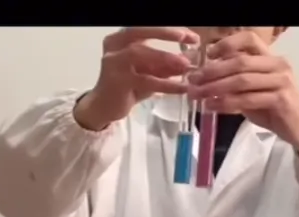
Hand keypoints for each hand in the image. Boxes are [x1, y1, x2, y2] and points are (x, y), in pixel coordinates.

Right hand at [75, 27, 199, 130]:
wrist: (106, 107)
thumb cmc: (128, 87)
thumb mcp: (150, 73)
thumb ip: (166, 65)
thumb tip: (189, 60)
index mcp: (122, 38)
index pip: (146, 27)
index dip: (169, 30)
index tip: (192, 36)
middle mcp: (114, 46)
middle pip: (140, 32)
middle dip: (165, 34)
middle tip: (188, 40)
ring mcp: (113, 63)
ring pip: (139, 54)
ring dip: (165, 58)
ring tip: (186, 66)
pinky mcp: (117, 82)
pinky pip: (145, 81)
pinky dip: (165, 84)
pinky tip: (181, 88)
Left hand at [187, 31, 298, 159]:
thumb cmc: (276, 111)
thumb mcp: (254, 93)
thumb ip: (236, 83)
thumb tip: (205, 80)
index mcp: (272, 59)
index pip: (249, 39)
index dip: (227, 44)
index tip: (208, 55)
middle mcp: (279, 65)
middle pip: (240, 61)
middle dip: (213, 71)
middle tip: (193, 80)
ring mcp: (282, 81)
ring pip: (242, 80)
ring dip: (215, 88)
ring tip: (198, 95)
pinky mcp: (281, 99)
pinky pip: (247, 99)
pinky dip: (226, 103)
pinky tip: (212, 107)